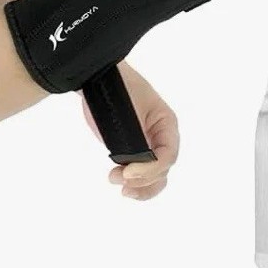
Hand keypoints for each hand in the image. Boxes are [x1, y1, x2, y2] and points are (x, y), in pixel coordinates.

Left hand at [82, 63, 178, 200]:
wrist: (99, 80)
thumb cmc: (117, 88)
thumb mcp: (129, 110)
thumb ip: (135, 136)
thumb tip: (133, 162)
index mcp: (166, 123)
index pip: (168, 155)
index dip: (150, 169)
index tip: (127, 172)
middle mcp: (162, 137)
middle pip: (163, 170)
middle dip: (143, 179)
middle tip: (118, 178)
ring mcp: (150, 146)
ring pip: (157, 177)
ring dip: (141, 187)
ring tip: (119, 186)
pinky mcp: (135, 152)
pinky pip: (145, 175)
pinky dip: (138, 185)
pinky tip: (125, 188)